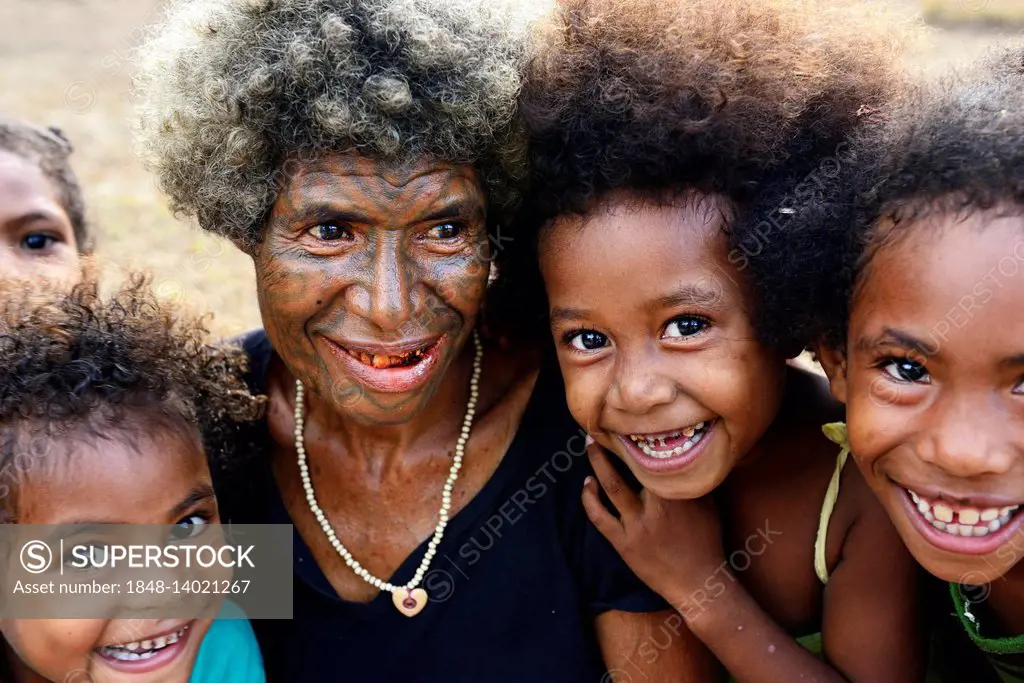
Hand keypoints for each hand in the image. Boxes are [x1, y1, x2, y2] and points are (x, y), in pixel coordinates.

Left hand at [581, 438, 725, 608]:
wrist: (697, 582)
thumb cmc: (706, 541)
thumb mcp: (708, 505)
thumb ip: (693, 480)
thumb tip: (690, 452)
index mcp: (675, 495)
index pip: (651, 460)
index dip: (637, 440)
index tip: (628, 424)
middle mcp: (654, 508)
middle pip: (628, 468)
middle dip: (613, 445)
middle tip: (601, 427)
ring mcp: (636, 526)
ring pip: (611, 487)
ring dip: (597, 464)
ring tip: (589, 445)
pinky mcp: (623, 543)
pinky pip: (599, 517)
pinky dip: (589, 499)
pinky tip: (586, 483)